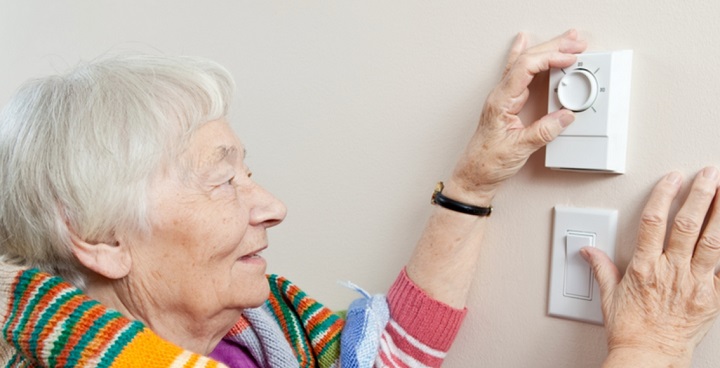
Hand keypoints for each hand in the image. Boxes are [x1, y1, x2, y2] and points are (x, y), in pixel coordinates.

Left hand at [448, 30, 585, 201]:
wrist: (474, 176)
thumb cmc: (487, 163)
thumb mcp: (520, 148)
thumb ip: (544, 131)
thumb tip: (566, 116)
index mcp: (500, 101)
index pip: (525, 68)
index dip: (549, 58)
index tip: (570, 58)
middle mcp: (500, 95)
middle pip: (526, 60)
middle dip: (553, 47)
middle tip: (576, 41)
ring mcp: (503, 98)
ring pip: (524, 64)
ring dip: (546, 50)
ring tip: (565, 40)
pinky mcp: (507, 103)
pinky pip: (519, 73)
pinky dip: (528, 58)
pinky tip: (524, 44)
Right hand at [583, 167, 719, 365]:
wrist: (649, 356)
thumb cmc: (630, 330)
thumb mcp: (609, 296)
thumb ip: (602, 268)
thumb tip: (588, 251)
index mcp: (644, 268)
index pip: (653, 222)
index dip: (663, 196)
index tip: (672, 178)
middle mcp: (672, 272)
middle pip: (688, 225)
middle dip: (700, 195)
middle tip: (709, 174)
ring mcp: (695, 284)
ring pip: (712, 241)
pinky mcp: (713, 297)